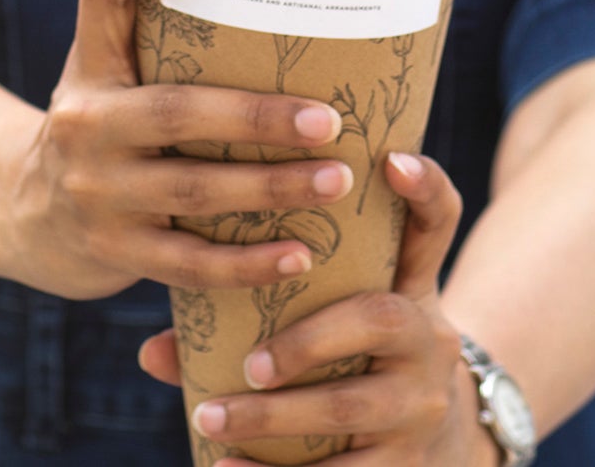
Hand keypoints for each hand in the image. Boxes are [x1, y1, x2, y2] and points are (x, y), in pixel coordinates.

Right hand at [0, 0, 353, 300]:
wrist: (24, 211)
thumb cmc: (102, 122)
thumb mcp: (106, 68)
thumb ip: (152, 27)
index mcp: (90, 64)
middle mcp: (86, 124)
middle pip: (177, 113)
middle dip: (258, 118)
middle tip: (329, 121)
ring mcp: (97, 193)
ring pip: (195, 192)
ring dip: (272, 189)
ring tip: (337, 181)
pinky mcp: (115, 251)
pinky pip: (191, 262)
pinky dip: (249, 264)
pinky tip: (302, 257)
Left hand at [138, 150, 492, 464]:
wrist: (442, 444)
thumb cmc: (357, 366)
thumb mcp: (338, 328)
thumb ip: (254, 316)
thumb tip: (153, 349)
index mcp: (411, 287)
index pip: (436, 222)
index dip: (423, 186)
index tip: (388, 159)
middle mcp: (429, 337)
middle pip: (376, 317)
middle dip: (303, 339)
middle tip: (244, 362)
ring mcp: (421, 403)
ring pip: (349, 405)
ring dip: (272, 416)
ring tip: (208, 416)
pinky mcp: (407, 465)